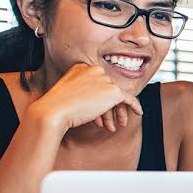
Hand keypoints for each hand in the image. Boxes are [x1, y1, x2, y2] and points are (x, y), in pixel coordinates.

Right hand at [26, 62, 142, 135]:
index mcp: (82, 66)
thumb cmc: (57, 105)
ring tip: (115, 126)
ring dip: (116, 113)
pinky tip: (138, 113)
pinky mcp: (113, 91)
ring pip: (116, 97)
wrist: (54, 111)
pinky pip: (129, 98)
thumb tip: (98, 99)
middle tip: (113, 121)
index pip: (98, 82)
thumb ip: (83, 89)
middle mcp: (95, 69)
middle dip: (109, 108)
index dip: (99, 98)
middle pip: (108, 89)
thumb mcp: (69, 91)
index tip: (99, 111)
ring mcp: (105, 79)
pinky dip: (135, 106)